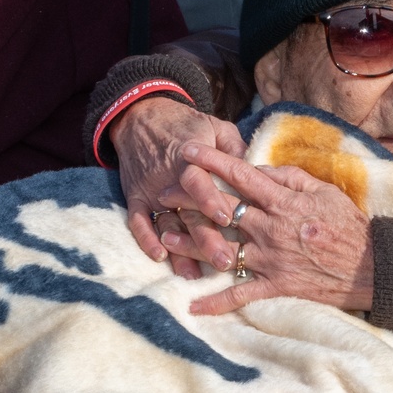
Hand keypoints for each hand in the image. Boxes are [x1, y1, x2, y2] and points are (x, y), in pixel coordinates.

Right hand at [111, 97, 245, 277]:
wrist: (143, 117)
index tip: (226, 219)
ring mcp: (151, 189)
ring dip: (179, 250)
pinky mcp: (135, 197)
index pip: (199, 181)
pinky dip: (145, 239)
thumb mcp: (216, 127)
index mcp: (191, 158)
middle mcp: (169, 177)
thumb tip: (257, 170)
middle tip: (224, 262)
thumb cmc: (188, 125)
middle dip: (205, 238)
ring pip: (165, 223)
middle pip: (188, 211)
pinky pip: (138, 221)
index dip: (211, 199)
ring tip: (194, 274)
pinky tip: (159, 258)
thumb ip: (235, 149)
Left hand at [159, 144, 373, 316]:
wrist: (369, 266)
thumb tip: (260, 169)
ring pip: (222, 250)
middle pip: (222, 211)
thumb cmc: (348, 224)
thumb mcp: (324, 191)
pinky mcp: (275, 285)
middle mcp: (271, 229)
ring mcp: (270, 259)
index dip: (213, 162)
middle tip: (163, 192)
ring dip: (190, 245)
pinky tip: (193, 306)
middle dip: (190, 199)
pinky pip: (240, 294)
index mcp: (284, 202)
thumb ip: (291, 178)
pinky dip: (216, 302)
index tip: (190, 151)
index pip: (241, 177)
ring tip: (165, 236)